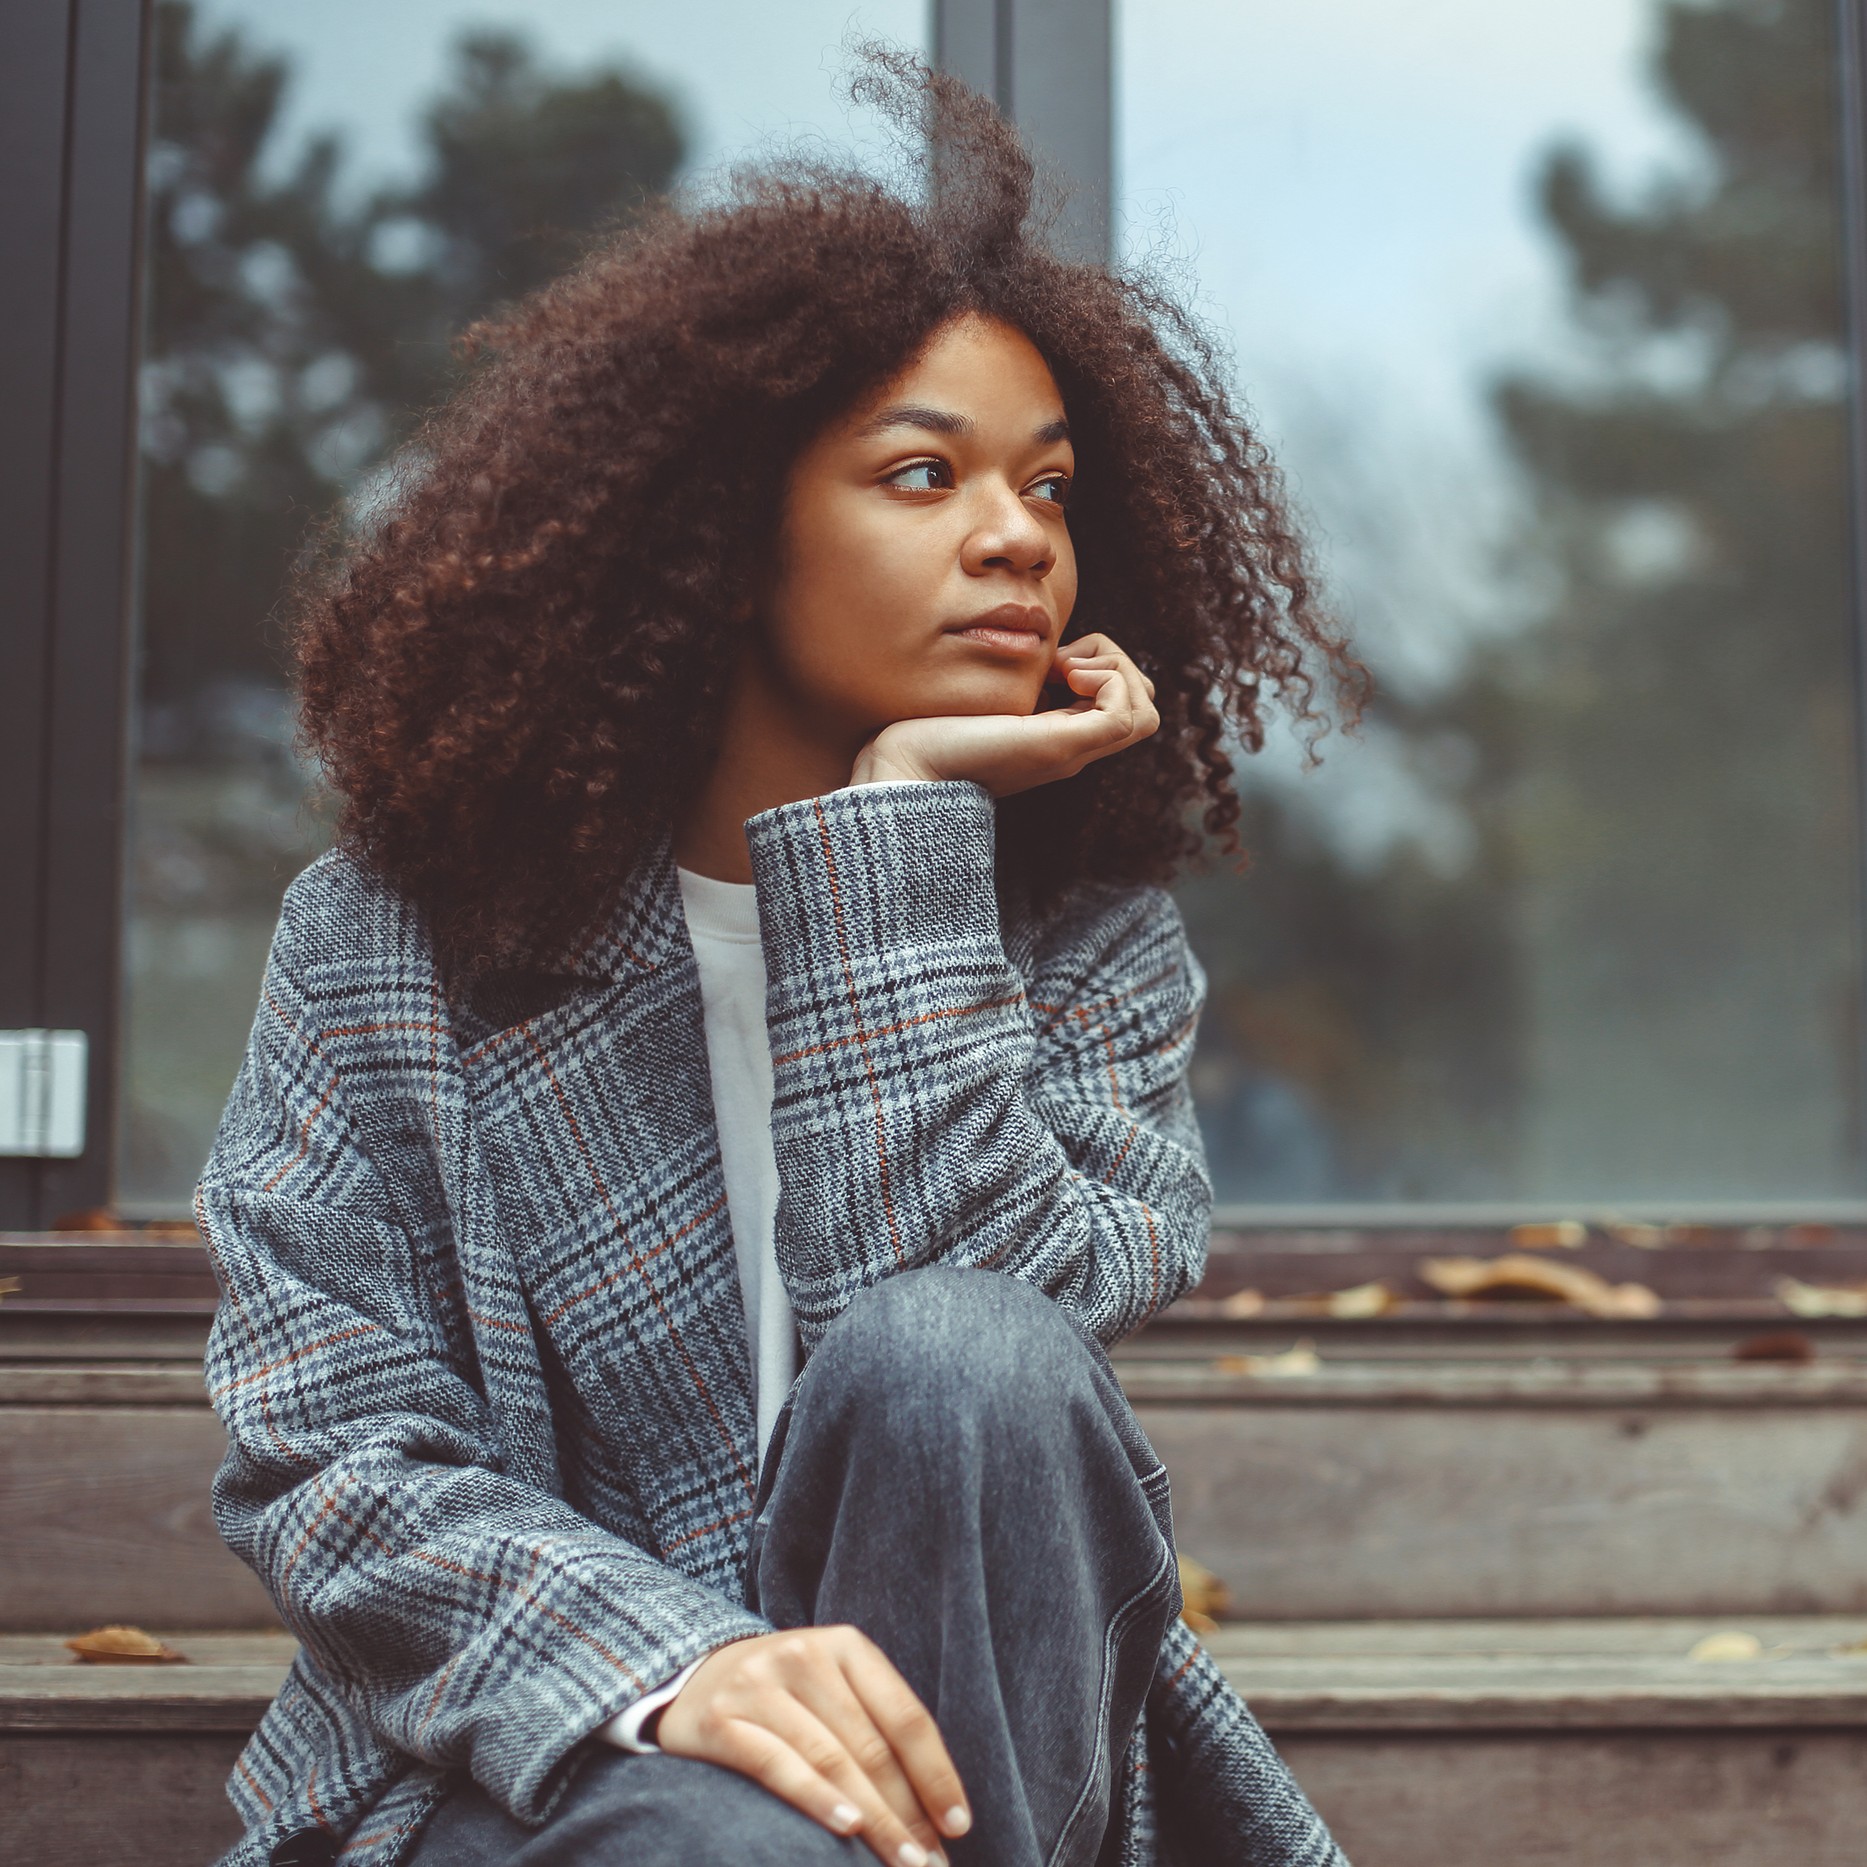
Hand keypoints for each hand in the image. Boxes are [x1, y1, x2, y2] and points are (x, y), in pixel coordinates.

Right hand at [654, 1625, 970, 1866]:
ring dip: (874, 1819)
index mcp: (846, 1646)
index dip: (936, 1774)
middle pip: (871, 1747)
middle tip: (930, 1863)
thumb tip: (936, 1805)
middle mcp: (804, 1655)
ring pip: (832, 1760)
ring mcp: (760, 1685)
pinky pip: (778, 1765)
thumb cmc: (787, 1694)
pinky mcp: (723, 1719)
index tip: (959, 1825)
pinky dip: (817, 1799)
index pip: (906, 1717)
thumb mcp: (834, 1688)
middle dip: (908, 1813)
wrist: (695, 1674)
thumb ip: (877, 1726)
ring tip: (902, 1860)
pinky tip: (847, 1828)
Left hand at [849, 632, 1158, 797]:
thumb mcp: (983, 696)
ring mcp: (1073, 750)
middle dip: (1116, 663)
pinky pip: (1130, 713)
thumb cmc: (928, 731)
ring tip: (1065, 667)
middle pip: (1144, 706)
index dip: (1098, 665)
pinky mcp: (1064, 746)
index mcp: (1056, 736)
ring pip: (1147, 710)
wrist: (906, 768)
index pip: (1120, 702)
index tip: (1051, 660)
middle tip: (1062, 661)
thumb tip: (1035, 649)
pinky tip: (1064, 675)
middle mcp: (1072, 748)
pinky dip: (1108, 679)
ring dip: (1115, 668)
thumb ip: (1010, 681)